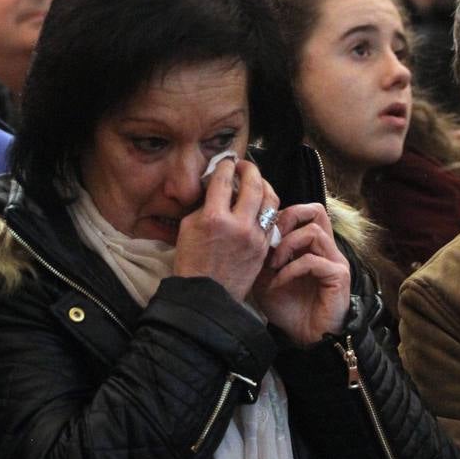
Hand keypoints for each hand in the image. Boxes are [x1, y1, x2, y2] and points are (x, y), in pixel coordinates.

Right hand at [173, 157, 276, 302]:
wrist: (207, 296)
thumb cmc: (191, 263)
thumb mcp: (187, 228)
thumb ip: (204, 205)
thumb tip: (215, 189)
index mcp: (214, 217)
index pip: (225, 179)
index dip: (226, 165)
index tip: (226, 161)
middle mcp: (238, 224)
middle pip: (254, 184)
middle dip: (250, 168)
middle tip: (244, 165)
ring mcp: (255, 236)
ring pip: (270, 199)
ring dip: (264, 185)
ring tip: (257, 182)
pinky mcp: (265, 247)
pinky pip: (272, 219)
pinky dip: (267, 207)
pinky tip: (261, 205)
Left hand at [252, 202, 350, 345]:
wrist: (305, 339)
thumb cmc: (288, 309)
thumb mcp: (266, 278)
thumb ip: (263, 256)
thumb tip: (251, 233)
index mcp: (311, 246)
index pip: (303, 212)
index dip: (281, 216)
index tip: (261, 235)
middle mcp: (326, 248)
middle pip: (316, 211)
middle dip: (289, 218)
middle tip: (270, 238)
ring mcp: (335, 261)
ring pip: (314, 232)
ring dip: (287, 246)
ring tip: (273, 265)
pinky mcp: (338, 276)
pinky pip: (314, 260)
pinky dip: (291, 269)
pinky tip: (278, 282)